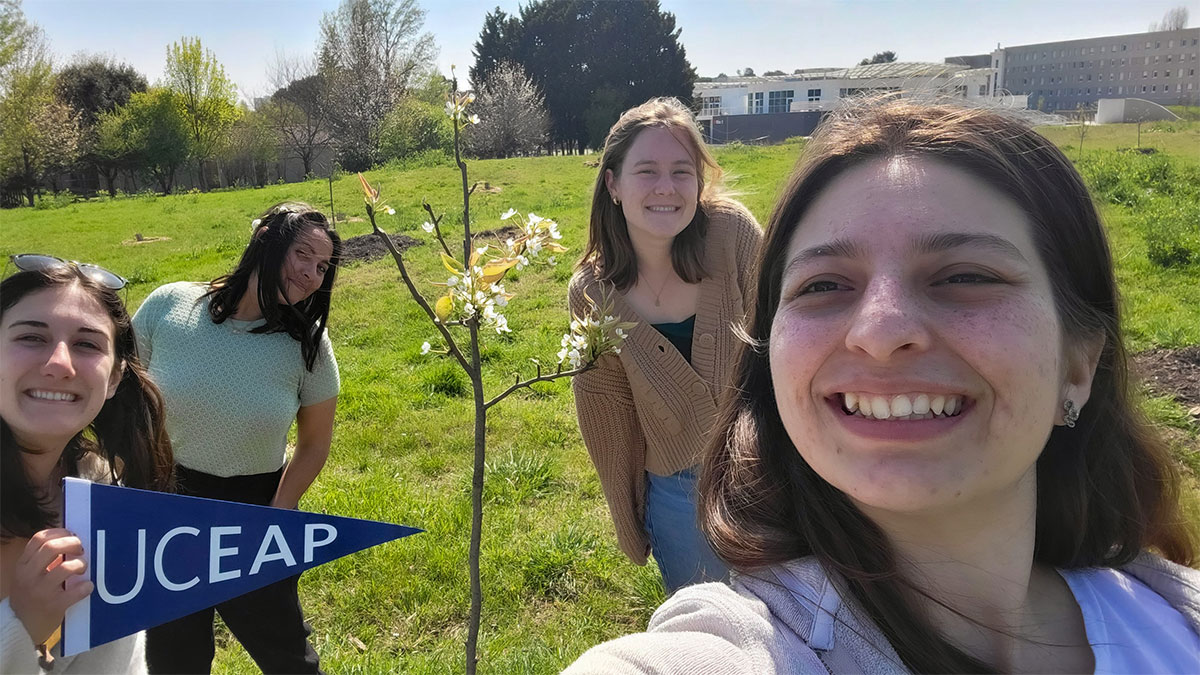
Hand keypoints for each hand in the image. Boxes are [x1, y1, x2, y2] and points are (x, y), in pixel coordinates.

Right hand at [9, 528, 92, 645]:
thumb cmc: (29, 597)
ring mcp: (40, 591)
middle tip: (80, 550)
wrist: (18, 628)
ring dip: (80, 564)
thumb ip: (42, 560)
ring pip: (65, 568)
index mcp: (22, 565)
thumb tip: (69, 540)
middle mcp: (28, 576)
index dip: (59, 532)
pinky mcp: (53, 606)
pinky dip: (86, 586)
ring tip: (81, 568)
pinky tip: (87, 586)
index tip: (71, 535)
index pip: (39, 539)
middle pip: (52, 547)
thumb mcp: (27, 575)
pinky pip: (75, 591)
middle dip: (72, 544)